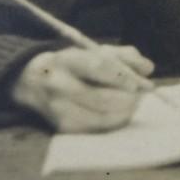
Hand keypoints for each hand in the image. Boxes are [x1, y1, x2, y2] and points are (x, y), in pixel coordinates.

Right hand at [9, 44, 155, 132]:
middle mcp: (59, 85)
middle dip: (128, 99)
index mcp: (66, 60)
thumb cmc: (73, 63)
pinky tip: (119, 112)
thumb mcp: (92, 50)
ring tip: (134, 102)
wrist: (31, 81)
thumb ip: (123, 55)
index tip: (141, 83)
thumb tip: (148, 68)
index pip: (97, 67)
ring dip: (125, 112)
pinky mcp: (62, 128)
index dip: (122, 76)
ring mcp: (58, 109)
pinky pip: (96, 128)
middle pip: (101, 98)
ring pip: (101, 117)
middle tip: (143, 94)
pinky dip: (114, 121)